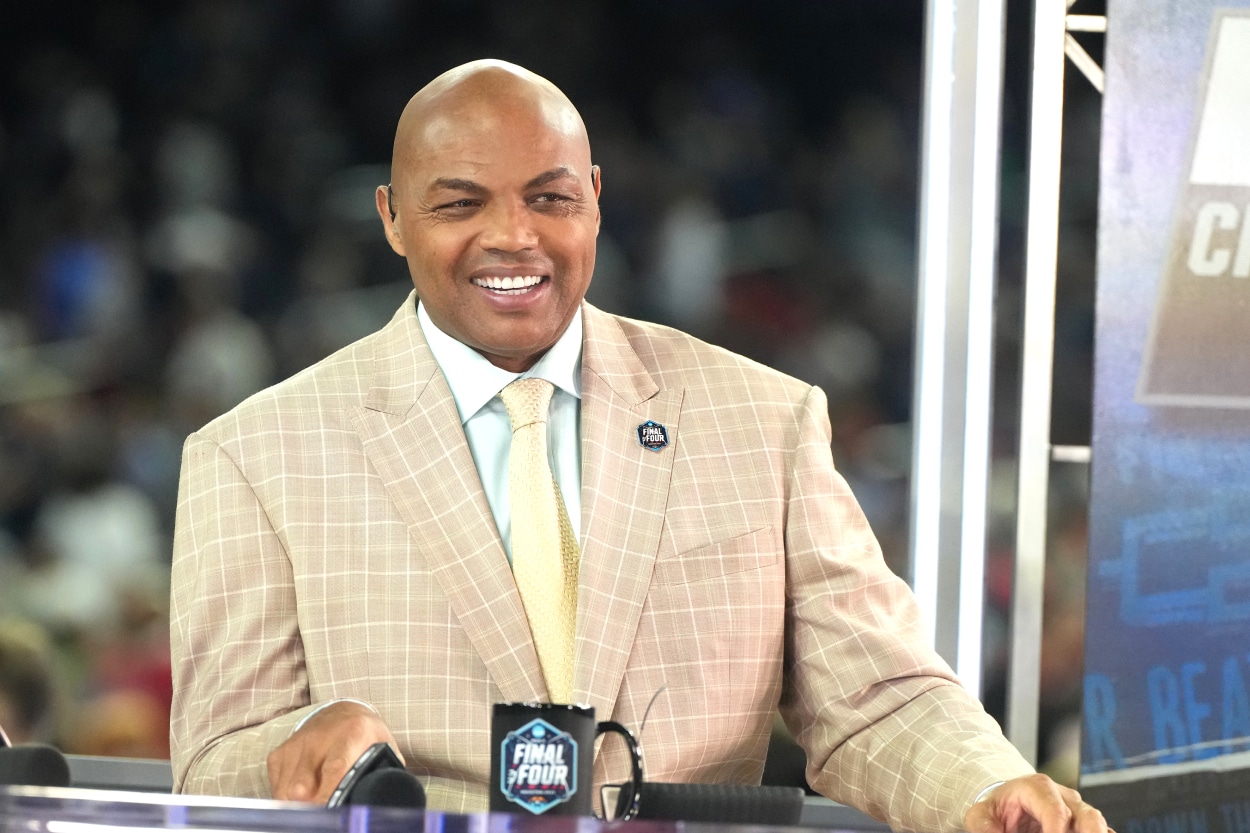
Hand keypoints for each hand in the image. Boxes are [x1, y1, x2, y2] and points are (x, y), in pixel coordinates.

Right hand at [266, 701, 403, 803]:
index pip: (336, 767)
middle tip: (321, 815)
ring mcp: (297, 744)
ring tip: (316, 805)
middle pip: (302, 785)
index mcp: (352, 733)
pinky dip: (287, 799)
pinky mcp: (280, 753)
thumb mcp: (384, 749)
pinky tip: (304, 795)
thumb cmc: (365, 738)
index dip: (329, 794)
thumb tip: (387, 800)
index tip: (328, 812)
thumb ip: (386, 773)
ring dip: (298, 806)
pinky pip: (276, 787)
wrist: (340, 713)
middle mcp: (320, 736)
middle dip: (308, 806)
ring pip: (286, 791)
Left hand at [964, 774, 1110, 832]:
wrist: (1005, 805)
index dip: (1057, 831)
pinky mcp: (1084, 825)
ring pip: (1098, 824)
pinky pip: (1101, 832)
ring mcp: (1078, 811)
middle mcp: (1064, 796)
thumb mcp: (980, 816)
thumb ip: (985, 828)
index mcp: (1037, 787)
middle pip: (1088, 816)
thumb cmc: (995, 809)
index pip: (1056, 811)